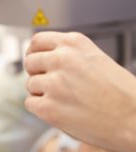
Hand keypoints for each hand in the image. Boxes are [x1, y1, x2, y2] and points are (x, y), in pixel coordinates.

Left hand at [25, 31, 135, 151]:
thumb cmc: (122, 94)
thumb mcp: (96, 59)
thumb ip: (69, 55)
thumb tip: (42, 59)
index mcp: (74, 43)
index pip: (37, 40)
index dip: (34, 52)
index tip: (35, 61)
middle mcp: (62, 59)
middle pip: (30, 62)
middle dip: (37, 74)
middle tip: (52, 86)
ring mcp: (54, 83)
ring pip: (30, 84)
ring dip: (41, 93)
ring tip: (64, 101)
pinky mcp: (49, 107)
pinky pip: (30, 103)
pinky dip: (41, 109)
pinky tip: (60, 111)